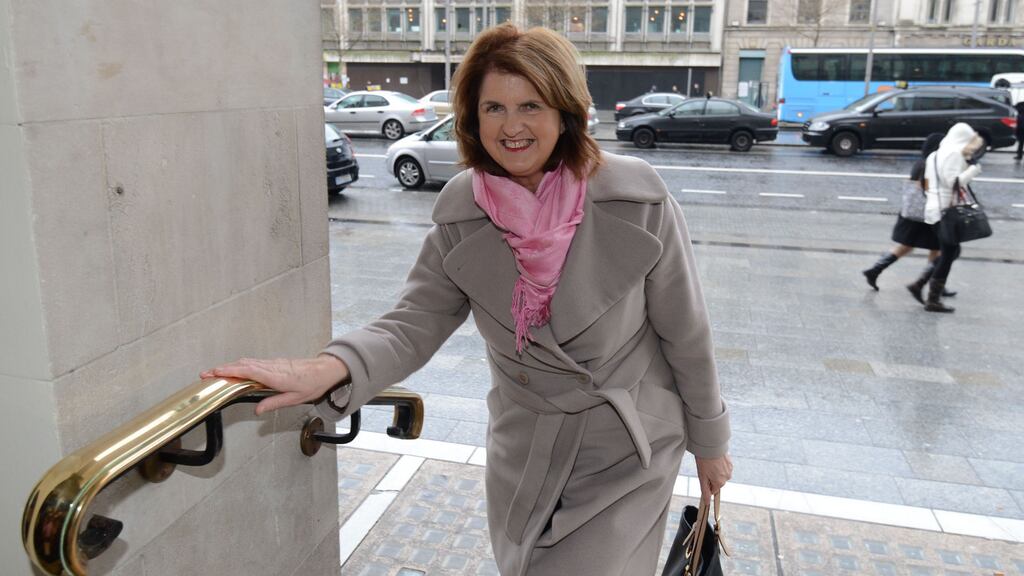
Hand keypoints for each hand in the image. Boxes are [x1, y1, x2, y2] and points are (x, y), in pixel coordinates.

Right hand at [200, 355, 348, 415]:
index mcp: (275, 376)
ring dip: (231, 366)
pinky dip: (241, 365)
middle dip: (223, 369)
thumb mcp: (294, 398)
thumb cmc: (312, 384)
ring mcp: (273, 363)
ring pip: (248, 362)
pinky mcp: (275, 363)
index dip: (230, 371)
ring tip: (216, 373)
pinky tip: (236, 370)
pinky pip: (254, 363)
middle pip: (243, 365)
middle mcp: (271, 367)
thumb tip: (257, 409)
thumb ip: (274, 403)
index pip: (247, 371)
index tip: (215, 373)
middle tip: (206, 374)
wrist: (325, 370)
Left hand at [695, 454, 732, 500]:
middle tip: (705, 468)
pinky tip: (714, 459)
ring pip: (721, 475)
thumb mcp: (702, 477)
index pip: (713, 490)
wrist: (710, 445)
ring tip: (709, 463)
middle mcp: (727, 477)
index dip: (706, 484)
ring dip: (715, 471)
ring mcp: (730, 470)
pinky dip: (719, 465)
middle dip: (711, 477)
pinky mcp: (730, 462)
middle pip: (717, 482)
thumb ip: (705, 490)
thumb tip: (707, 502)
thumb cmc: (704, 460)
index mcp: (720, 482)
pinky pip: (724, 468)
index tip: (703, 476)